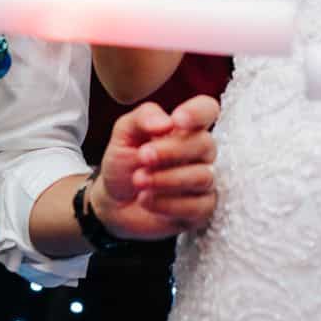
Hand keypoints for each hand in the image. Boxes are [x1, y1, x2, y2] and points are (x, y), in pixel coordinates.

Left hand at [89, 95, 218, 239]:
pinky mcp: (201, 210)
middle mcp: (199, 152)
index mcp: (185, 127)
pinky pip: (198, 206)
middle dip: (172, 151)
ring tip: (138, 180)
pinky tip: (146, 199)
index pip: (207, 110)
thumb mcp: (124, 133)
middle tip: (142, 156)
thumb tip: (167, 122)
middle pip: (205, 144)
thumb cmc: (124, 161)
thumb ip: (143, 117)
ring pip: (203, 176)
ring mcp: (203, 181)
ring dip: (167, 179)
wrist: (113, 201)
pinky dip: (168, 204)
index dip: (198, 113)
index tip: (176, 121)